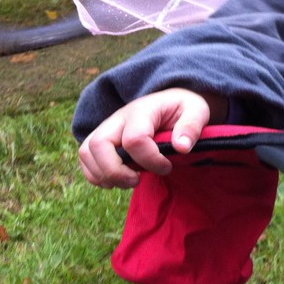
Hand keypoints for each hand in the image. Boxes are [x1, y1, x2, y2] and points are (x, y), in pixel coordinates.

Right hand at [77, 89, 218, 189]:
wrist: (171, 101)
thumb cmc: (183, 108)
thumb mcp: (197, 110)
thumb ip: (192, 126)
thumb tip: (182, 147)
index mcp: (143, 109)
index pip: (134, 139)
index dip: (150, 160)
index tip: (167, 166)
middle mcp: (118, 118)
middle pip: (98, 145)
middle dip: (115, 171)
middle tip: (137, 180)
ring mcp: (107, 128)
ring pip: (86, 152)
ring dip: (103, 174)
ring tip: (129, 181)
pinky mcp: (101, 139)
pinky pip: (85, 159)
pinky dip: (95, 175)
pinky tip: (117, 180)